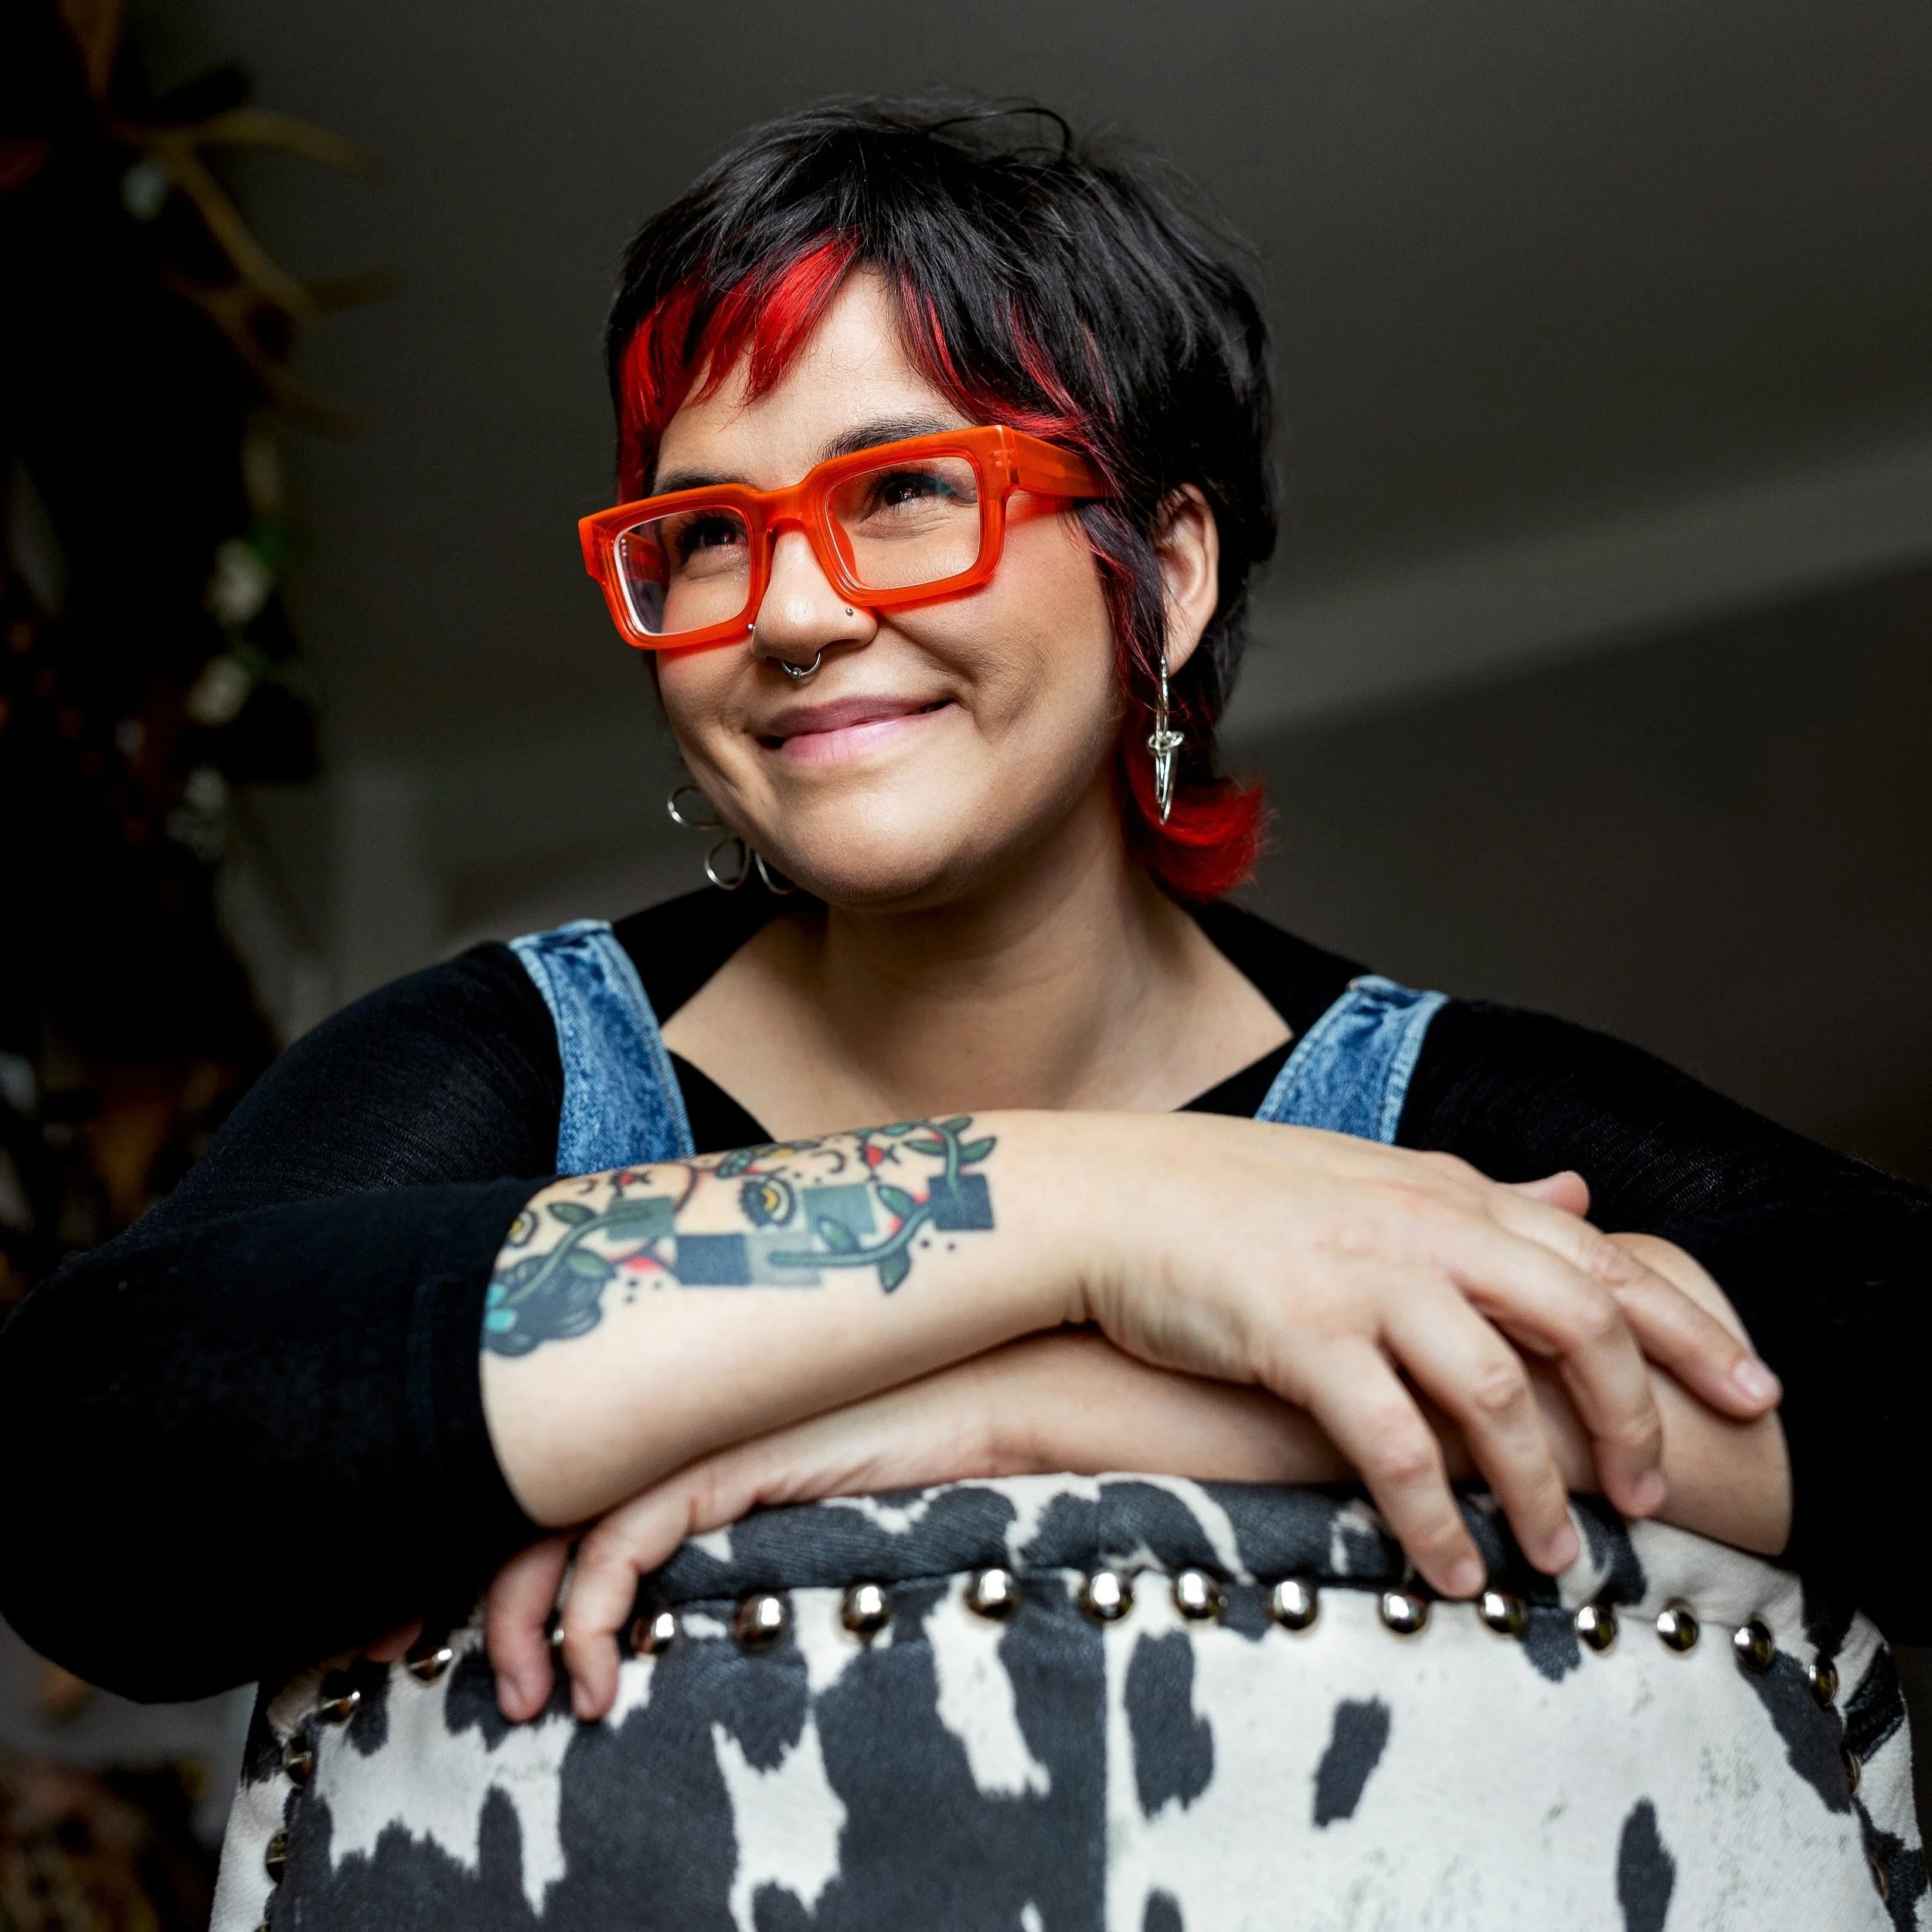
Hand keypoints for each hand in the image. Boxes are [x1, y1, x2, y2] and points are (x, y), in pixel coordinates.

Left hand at [487, 1330, 1364, 1721]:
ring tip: (523, 1710)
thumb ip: (802, 1542)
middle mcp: (714, 1409)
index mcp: (729, 1420)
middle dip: (458, 1576)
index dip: (499, 1557)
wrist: (1088, 1391)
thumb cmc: (1006, 1456)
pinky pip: (631, 1526)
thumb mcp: (877, 1516)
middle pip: (542, 1482)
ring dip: (511, 1615)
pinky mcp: (758, 1445)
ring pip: (564, 1509)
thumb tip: (753, 1627)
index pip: (579, 1479)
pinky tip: (595, 1687)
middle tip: (422, 1670)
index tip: (455, 1646)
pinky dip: (585, 1608)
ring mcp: (732, 1418)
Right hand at [1072, 1119, 1778, 1597]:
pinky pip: (1394, 1447)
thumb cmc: (1222, 1194)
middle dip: (1636, 1418)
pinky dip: (1435, 1520)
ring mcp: (1362, 1275)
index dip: (1689, 1328)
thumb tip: (1575, 1195)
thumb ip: (1472, 1193)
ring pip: (1496, 1395)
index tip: (1752, 1392)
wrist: (1101, 1197)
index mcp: (1444, 1189)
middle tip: (1651, 1498)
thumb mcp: (1363, 1173)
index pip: (1598, 1257)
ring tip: (1561, 1562)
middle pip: (1580, 1322)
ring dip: (1540, 1491)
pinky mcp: (1300, 1333)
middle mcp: (1421, 1224)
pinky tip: (1452, 1571)